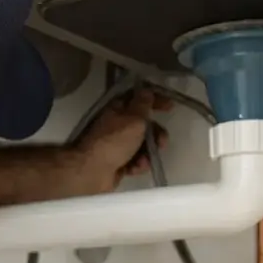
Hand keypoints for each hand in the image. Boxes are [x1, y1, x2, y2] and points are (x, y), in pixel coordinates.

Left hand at [18, 88, 173, 202]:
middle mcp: (116, 125)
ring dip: (147, 153)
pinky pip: (135, 160)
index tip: (170, 107)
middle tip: (161, 143)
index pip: (139, 98)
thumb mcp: (133, 119)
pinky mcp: (117, 162)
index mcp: (118, 109)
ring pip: (141, 145)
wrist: (91, 172)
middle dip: (155, 134)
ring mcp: (116, 145)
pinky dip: (137, 164)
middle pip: (143, 125)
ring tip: (144, 160)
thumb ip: (143, 104)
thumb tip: (146, 90)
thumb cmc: (114, 141)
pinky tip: (135, 168)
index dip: (155, 100)